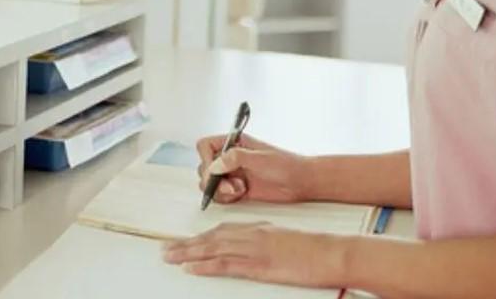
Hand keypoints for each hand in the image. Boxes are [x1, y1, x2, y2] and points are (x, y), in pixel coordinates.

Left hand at [161, 222, 344, 286]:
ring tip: (169, 257)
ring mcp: (254, 248)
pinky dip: (205, 265)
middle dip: (186, 244)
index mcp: (258, 227)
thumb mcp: (285, 239)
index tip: (185, 241)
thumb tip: (253, 248)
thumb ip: (266, 240)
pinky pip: (225, 264)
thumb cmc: (313, 248)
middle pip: (211, 237)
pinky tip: (190, 268)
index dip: (201, 236)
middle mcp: (251, 234)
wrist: (330, 251)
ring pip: (212, 248)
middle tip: (165, 249)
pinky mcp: (258, 264)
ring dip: (187, 253)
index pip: (222, 230)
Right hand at [196, 133, 307, 203]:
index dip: (205, 157)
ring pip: (210, 183)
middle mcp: (230, 158)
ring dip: (219, 190)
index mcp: (234, 143)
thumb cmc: (286, 165)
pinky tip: (241, 195)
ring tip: (238, 190)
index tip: (214, 169)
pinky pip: (220, 195)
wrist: (301, 182)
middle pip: (204, 167)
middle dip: (213, 179)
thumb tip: (215, 165)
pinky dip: (225, 198)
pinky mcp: (237, 189)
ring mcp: (233, 174)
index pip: (205, 146)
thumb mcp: (261, 158)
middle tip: (229, 185)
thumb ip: (236, 158)